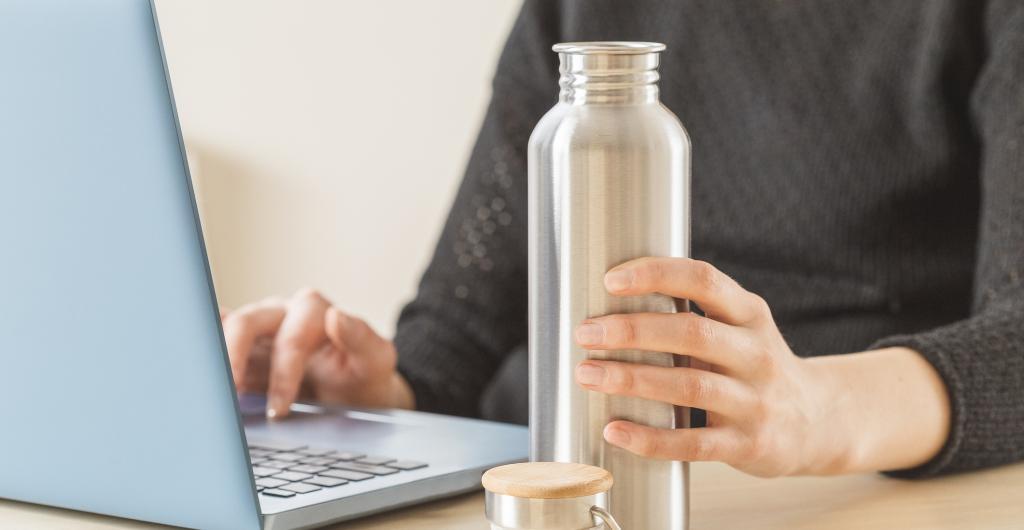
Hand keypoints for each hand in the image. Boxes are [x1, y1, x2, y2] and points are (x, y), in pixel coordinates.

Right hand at [221, 288, 414, 418]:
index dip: (283, 374)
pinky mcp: (242, 350)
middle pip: (247, 323)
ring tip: (213, 391)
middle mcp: (281, 314)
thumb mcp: (377, 363)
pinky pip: (217, 342)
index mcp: (314, 312)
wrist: (357, 396)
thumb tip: (338, 316)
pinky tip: (197, 371)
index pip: (291, 336)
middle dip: (235, 358)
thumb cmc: (364, 377)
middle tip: (231, 396)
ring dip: (216, 359)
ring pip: (226, 331)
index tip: (279, 409)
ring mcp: (259, 331)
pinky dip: (206, 354)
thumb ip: (364, 340)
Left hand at [573, 257, 844, 476]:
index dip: (656, 274)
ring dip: (631, 379)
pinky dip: (649, 438)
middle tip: (586, 331)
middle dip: (631, 330)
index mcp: (750, 314)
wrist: (819, 422)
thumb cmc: (757, 369)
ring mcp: (755, 401)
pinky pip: (693, 443)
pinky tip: (614, 429)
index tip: (610, 279)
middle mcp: (756, 354)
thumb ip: (693, 315)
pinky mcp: (748, 444)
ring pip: (689, 386)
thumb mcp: (741, 329)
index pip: (704, 280)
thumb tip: (611, 304)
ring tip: (588, 374)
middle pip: (691, 333)